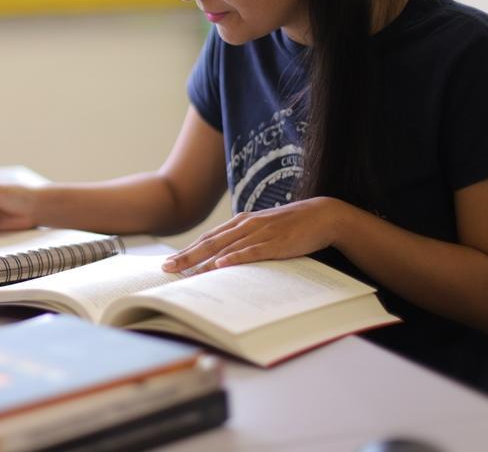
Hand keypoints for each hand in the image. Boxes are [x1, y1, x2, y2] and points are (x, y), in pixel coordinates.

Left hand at [161, 197, 350, 271]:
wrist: (321, 215)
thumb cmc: (291, 225)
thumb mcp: (263, 230)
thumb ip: (244, 241)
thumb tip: (225, 258)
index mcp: (240, 223)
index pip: (208, 239)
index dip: (187, 250)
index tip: (170, 262)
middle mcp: (245, 225)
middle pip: (209, 243)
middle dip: (186, 256)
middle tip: (166, 268)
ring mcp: (260, 233)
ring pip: (225, 248)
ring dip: (203, 260)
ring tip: (184, 271)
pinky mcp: (275, 242)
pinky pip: (251, 252)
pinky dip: (234, 258)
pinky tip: (220, 265)